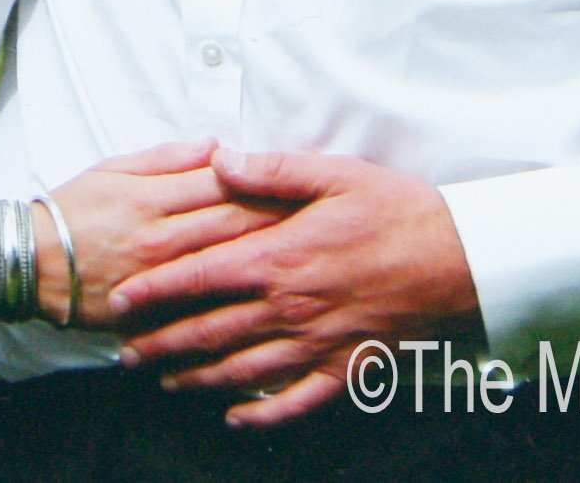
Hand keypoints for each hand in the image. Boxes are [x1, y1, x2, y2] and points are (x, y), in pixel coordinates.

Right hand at [42, 140, 287, 325]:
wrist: (31, 263)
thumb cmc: (73, 208)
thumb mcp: (114, 168)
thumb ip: (166, 158)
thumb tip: (216, 146)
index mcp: (153, 199)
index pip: (222, 186)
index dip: (265, 182)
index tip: (301, 181)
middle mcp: (161, 239)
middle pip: (233, 227)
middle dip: (281, 221)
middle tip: (323, 218)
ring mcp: (159, 281)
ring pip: (225, 271)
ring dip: (267, 263)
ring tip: (309, 259)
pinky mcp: (153, 314)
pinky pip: (201, 312)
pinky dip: (236, 308)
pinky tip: (270, 306)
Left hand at [108, 150, 478, 428]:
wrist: (457, 258)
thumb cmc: (395, 210)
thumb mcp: (331, 173)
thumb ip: (270, 171)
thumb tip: (218, 161)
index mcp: (280, 257)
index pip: (201, 277)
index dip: (157, 290)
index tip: (122, 300)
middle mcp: (290, 307)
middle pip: (211, 331)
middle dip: (163, 344)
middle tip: (127, 352)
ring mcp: (316, 343)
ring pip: (243, 371)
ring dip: (199, 378)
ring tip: (167, 380)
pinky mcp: (345, 367)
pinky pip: (296, 401)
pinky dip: (264, 415)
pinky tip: (238, 419)